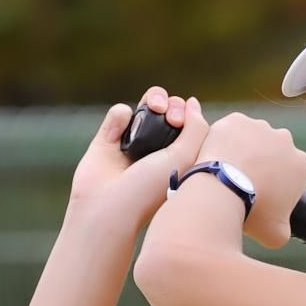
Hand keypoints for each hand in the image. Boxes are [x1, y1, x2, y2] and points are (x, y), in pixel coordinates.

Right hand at [66, 87, 208, 232]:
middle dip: (172, 105)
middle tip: (170, 117)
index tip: (182, 124)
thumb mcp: (184, 159)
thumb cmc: (150, 190)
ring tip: (154, 108)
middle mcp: (159, 149)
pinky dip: (121, 116)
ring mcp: (134, 143)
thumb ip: (196, 128)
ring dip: (153, 99)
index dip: (190, 116)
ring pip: (147, 106)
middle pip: (170, 110)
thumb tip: (193, 103)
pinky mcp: (109, 139)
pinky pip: (120, 113)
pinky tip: (120, 135)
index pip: (191, 124)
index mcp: (181, 157)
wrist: (108, 207)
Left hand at [196, 113, 305, 248]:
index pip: (291, 170)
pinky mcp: (235, 120)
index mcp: (300, 163)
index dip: (277, 182)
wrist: (223, 191)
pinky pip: (231, 130)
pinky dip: (225, 141)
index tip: (262, 193)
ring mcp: (259, 126)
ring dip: (244, 150)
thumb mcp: (277, 234)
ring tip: (227, 170)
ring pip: (252, 138)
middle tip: (244, 182)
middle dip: (263, 163)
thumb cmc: (252, 212)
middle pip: (273, 151)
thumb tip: (281, 231)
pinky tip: (218, 157)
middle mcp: (285, 139)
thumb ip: (284, 230)